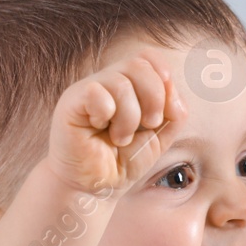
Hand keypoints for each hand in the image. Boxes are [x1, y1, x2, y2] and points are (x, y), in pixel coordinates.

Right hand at [47, 50, 186, 195]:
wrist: (95, 187)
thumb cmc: (123, 161)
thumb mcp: (160, 137)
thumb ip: (173, 112)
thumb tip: (173, 91)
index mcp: (129, 84)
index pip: (149, 57)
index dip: (164, 78)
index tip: (167, 109)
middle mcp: (108, 81)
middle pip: (139, 65)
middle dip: (154, 98)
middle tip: (148, 125)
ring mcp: (88, 89)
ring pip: (121, 82)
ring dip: (130, 117)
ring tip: (121, 137)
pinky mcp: (71, 101)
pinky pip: (96, 92)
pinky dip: (107, 115)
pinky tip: (100, 130)